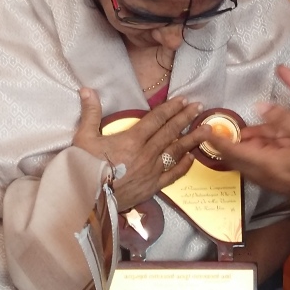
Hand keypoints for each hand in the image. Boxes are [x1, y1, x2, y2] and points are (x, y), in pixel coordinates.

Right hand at [71, 89, 205, 208]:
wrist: (85, 200)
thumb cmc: (83, 168)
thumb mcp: (83, 138)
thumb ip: (90, 113)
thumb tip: (87, 90)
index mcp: (132, 140)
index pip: (156, 119)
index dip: (170, 108)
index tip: (183, 100)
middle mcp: (146, 154)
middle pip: (170, 133)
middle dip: (186, 118)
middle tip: (199, 107)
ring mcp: (152, 171)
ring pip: (176, 152)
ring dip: (191, 139)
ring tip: (206, 130)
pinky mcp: (152, 187)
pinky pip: (172, 175)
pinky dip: (183, 166)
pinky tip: (192, 158)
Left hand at [214, 106, 289, 217]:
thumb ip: (283, 118)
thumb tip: (261, 107)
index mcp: (273, 166)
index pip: (236, 153)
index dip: (219, 141)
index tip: (205, 131)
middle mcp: (273, 181)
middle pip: (241, 164)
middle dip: (229, 149)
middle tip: (219, 133)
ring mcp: (282, 188)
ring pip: (254, 170)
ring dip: (245, 155)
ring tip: (241, 140)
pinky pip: (267, 174)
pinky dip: (259, 161)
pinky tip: (266, 152)